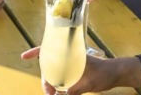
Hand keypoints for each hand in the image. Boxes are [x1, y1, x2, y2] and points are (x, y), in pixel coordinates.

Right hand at [21, 47, 139, 93]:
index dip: (35, 52)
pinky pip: (62, 79)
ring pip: (55, 73)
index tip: (24, 57)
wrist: (116, 75)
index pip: (49, 50)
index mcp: (70, 55)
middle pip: (49, 66)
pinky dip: (57, 86)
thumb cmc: (103, 74)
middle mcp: (69, 59)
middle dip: (45, 78)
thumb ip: (73, 91)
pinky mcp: (75, 74)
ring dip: (51, 83)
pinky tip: (56, 93)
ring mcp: (71, 66)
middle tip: (48, 92)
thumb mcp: (87, 83)